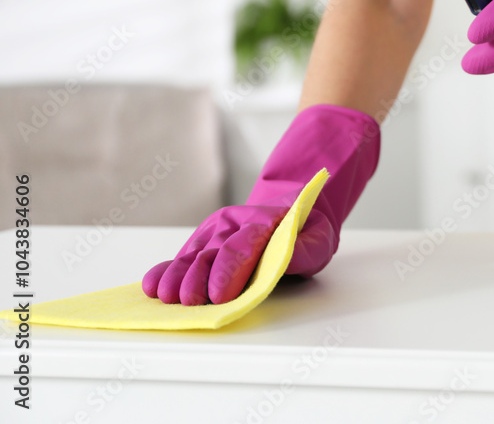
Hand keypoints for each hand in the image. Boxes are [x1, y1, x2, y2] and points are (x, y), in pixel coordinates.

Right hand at [142, 104, 379, 304]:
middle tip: (190, 303)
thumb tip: (286, 261)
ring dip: (177, 277)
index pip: (242, 246)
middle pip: (211, 252)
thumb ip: (303, 251)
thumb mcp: (318, 240)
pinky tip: (152, 286)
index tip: (218, 296)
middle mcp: (235, 223)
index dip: (227, 271)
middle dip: (198, 279)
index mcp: (264, 221)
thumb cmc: (304, 233)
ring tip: (166, 298)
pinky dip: (165, 271)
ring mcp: (215, 231)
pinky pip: (182, 256)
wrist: (291, 214)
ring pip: (192, 254)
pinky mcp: (202, 241)